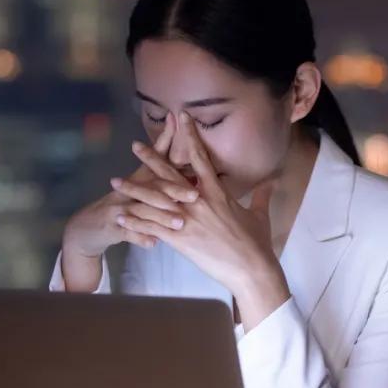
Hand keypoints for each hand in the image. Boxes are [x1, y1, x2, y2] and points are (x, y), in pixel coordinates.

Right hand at [62, 113, 196, 258]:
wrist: (91, 224)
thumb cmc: (124, 199)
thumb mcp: (141, 178)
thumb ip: (160, 154)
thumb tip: (175, 124)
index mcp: (141, 178)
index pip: (160, 165)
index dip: (178, 163)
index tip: (195, 157)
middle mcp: (130, 190)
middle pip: (153, 187)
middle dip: (174, 190)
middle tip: (195, 196)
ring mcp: (119, 208)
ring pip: (142, 211)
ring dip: (161, 217)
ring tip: (179, 222)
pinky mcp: (112, 226)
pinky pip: (128, 233)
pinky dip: (141, 237)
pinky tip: (153, 243)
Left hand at [118, 111, 290, 329]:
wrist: (251, 269)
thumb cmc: (257, 244)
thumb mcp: (260, 215)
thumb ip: (262, 196)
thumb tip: (273, 181)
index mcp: (217, 193)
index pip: (200, 158)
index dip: (190, 136)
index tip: (182, 118)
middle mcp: (199, 202)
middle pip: (169, 175)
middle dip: (150, 159)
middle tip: (134, 146)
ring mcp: (187, 220)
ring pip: (154, 200)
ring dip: (133, 190)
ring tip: (115, 182)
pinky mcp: (179, 240)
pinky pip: (152, 227)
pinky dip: (135, 221)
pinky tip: (120, 215)